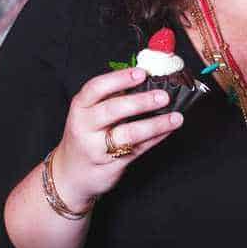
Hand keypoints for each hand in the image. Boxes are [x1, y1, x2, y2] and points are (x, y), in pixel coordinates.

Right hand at [53, 66, 182, 207]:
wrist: (70, 174)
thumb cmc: (86, 135)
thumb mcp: (89, 113)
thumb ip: (111, 97)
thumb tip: (146, 78)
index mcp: (80, 107)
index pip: (96, 87)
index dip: (119, 78)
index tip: (141, 73)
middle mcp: (84, 126)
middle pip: (113, 110)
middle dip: (141, 102)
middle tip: (164, 96)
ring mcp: (97, 147)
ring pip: (128, 133)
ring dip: (155, 124)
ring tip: (176, 117)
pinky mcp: (111, 164)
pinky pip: (138, 148)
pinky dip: (156, 138)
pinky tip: (169, 130)